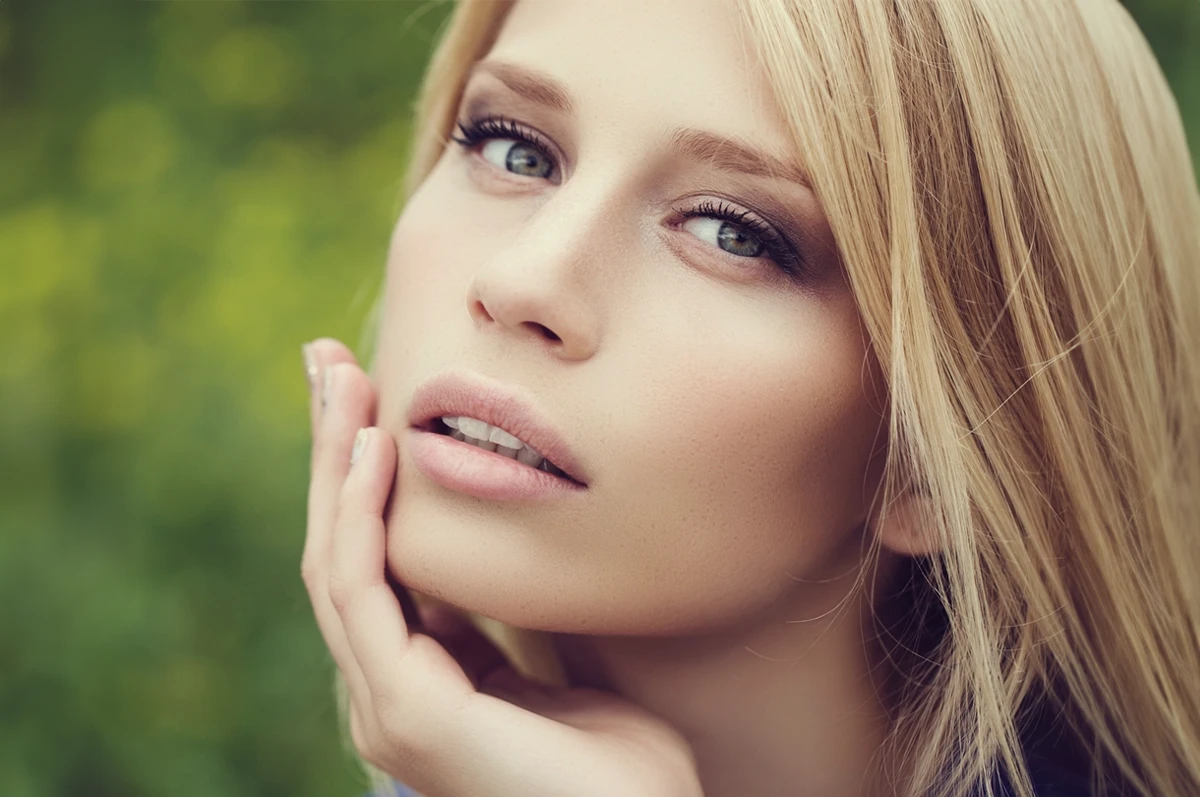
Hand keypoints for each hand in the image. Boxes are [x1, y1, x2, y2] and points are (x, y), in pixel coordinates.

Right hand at [299, 338, 704, 796]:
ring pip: (337, 559)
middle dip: (329, 450)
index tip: (365, 395)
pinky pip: (364, 591)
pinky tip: (371, 450)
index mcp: (416, 677)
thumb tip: (488, 538)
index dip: (358, 475)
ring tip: (342, 381)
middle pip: (339, 548)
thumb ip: (501, 612)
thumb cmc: (620, 759)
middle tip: (325, 359)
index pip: (371, 559)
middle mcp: (385, 690)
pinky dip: (360, 514)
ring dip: (334, 463)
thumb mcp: (547, 658)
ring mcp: (386, 707)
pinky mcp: (406, 712)